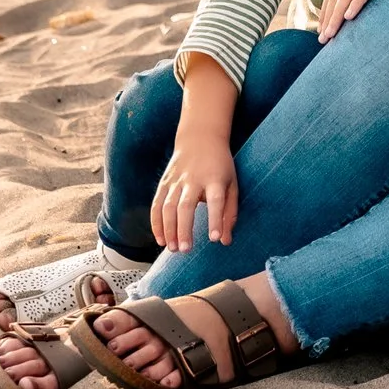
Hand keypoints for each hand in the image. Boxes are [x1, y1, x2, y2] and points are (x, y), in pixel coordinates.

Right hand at [151, 127, 237, 250]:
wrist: (200, 138)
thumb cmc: (220, 166)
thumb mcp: (232, 184)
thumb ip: (230, 213)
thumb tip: (225, 241)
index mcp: (215, 179)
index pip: (216, 201)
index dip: (215, 219)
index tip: (215, 239)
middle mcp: (194, 179)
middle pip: (186, 205)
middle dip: (184, 229)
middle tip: (186, 250)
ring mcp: (176, 180)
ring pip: (168, 207)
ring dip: (168, 229)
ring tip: (173, 248)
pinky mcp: (164, 182)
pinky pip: (156, 205)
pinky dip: (156, 223)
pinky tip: (161, 239)